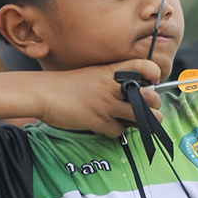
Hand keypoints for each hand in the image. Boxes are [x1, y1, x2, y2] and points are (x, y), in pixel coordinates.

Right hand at [36, 59, 163, 137]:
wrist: (43, 93)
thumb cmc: (68, 84)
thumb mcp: (94, 74)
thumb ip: (113, 79)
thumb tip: (133, 91)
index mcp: (112, 71)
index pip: (145, 66)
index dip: (154, 74)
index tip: (153, 82)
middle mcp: (113, 86)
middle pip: (149, 96)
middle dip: (155, 105)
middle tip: (152, 108)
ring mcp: (106, 104)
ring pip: (140, 116)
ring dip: (145, 122)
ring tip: (144, 122)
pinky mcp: (98, 120)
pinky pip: (118, 130)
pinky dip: (116, 131)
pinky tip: (109, 126)